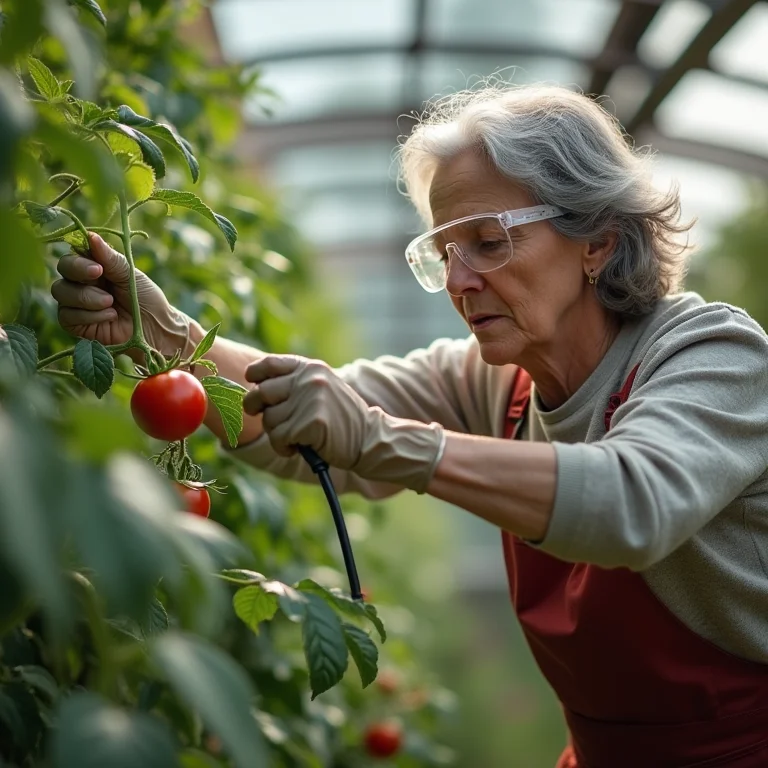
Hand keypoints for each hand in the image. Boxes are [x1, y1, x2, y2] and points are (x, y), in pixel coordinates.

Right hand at [51, 233, 191, 360]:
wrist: (156, 327)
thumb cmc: (145, 298)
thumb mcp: (130, 274)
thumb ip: (110, 258)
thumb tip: (91, 235)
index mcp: (93, 266)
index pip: (73, 254)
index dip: (80, 260)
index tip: (99, 267)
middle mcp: (81, 282)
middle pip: (62, 269)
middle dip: (79, 273)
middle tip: (100, 277)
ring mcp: (76, 303)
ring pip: (60, 292)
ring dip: (87, 297)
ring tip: (111, 302)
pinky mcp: (76, 324)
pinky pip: (67, 315)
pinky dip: (89, 315)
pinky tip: (110, 316)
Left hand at [243, 355, 444, 492]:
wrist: (368, 438)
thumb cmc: (339, 418)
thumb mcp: (320, 390)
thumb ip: (293, 384)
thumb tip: (253, 389)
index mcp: (310, 368)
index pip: (269, 364)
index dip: (255, 375)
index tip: (253, 384)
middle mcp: (309, 379)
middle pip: (261, 393)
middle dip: (258, 410)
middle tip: (273, 422)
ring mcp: (310, 400)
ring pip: (269, 420)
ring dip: (277, 434)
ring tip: (297, 437)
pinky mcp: (310, 423)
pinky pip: (278, 438)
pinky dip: (284, 448)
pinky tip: (299, 447)